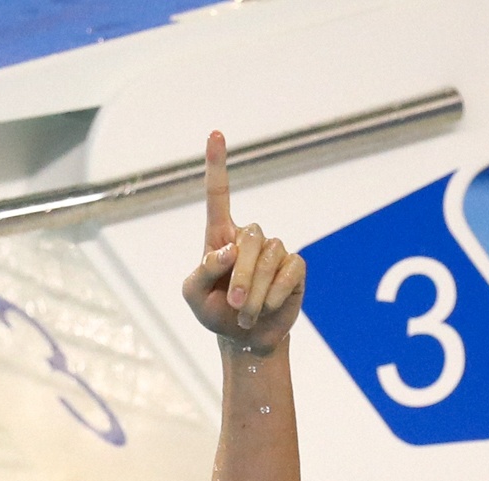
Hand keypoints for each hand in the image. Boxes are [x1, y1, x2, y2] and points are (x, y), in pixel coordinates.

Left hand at [181, 131, 306, 353]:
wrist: (245, 338)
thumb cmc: (215, 312)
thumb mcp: (193, 296)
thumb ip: (201, 271)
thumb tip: (228, 250)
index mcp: (220, 237)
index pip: (218, 196)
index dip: (216, 165)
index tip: (215, 133)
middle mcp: (248, 238)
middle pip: (248, 239)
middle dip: (240, 276)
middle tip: (234, 305)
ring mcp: (274, 250)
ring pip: (268, 258)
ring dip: (254, 292)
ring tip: (247, 313)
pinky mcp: (294, 267)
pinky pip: (287, 271)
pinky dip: (273, 294)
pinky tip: (268, 307)